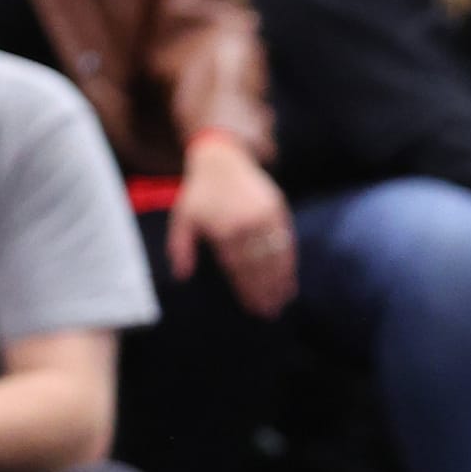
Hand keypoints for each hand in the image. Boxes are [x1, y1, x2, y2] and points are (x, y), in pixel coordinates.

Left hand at [168, 137, 296, 316]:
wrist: (221, 158)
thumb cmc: (199, 193)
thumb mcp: (182, 219)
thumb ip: (180, 248)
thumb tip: (182, 277)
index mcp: (223, 230)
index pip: (239, 268)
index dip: (248, 290)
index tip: (253, 309)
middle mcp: (247, 224)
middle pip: (260, 266)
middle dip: (266, 292)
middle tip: (270, 313)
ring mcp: (265, 216)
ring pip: (277, 256)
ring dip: (281, 281)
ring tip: (282, 301)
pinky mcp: (278, 208)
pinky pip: (286, 241)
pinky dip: (289, 262)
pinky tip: (290, 278)